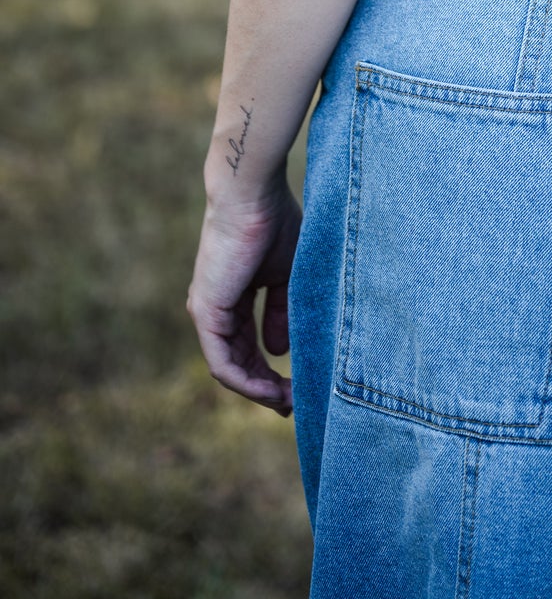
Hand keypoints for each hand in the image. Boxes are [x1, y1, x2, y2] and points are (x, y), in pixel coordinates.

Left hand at [187, 182, 301, 414]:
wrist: (252, 195)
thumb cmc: (274, 222)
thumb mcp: (285, 274)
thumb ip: (281, 312)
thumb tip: (280, 351)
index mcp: (233, 296)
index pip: (249, 344)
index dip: (273, 369)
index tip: (299, 385)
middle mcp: (216, 308)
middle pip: (240, 361)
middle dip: (267, 386)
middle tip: (295, 404)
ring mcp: (207, 312)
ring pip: (231, 367)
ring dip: (259, 390)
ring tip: (289, 402)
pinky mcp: (205, 313)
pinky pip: (223, 362)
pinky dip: (247, 382)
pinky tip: (272, 392)